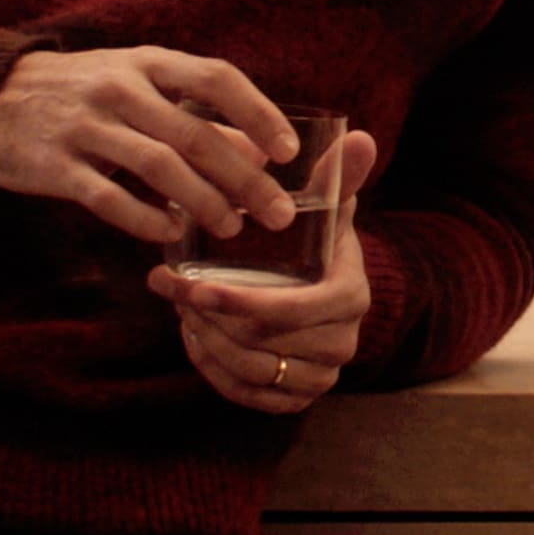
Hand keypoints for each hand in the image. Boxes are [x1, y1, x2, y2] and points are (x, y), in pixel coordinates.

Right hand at [0, 48, 297, 242]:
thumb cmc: (87, 92)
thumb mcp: (139, 85)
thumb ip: (195, 113)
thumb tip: (260, 150)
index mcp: (147, 63)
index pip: (216, 78)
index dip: (258, 113)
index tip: (288, 151)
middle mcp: (119, 88)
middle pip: (195, 133)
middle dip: (244, 178)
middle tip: (277, 213)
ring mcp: (85, 125)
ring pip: (158, 166)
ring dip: (203, 202)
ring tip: (231, 229)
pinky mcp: (56, 165)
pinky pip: (109, 197)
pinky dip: (145, 217)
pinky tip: (170, 232)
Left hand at [144, 130, 377, 415]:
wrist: (327, 294)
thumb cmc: (319, 246)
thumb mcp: (327, 210)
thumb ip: (338, 177)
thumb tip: (360, 135)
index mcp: (351, 297)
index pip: (291, 309)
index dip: (238, 302)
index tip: (192, 285)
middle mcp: (343, 343)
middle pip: (262, 343)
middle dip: (210, 318)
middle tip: (173, 290)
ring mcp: (322, 376)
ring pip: (251, 371)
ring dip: (208, 342)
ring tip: (182, 310)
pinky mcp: (298, 399)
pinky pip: (248, 395)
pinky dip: (214, 370)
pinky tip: (196, 339)